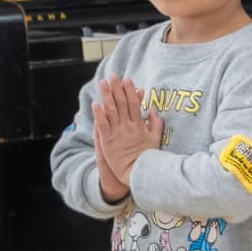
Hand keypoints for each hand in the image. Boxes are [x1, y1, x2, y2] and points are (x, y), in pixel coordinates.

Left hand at [93, 75, 162, 189]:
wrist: (138, 174)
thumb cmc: (148, 158)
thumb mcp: (156, 140)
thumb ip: (156, 124)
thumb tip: (152, 110)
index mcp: (139, 126)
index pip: (134, 104)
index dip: (130, 91)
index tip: (127, 80)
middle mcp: (128, 127)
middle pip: (121, 104)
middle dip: (116, 88)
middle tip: (112, 75)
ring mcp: (117, 134)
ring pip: (111, 111)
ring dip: (106, 96)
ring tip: (102, 83)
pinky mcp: (107, 142)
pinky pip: (102, 126)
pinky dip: (99, 114)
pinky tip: (96, 104)